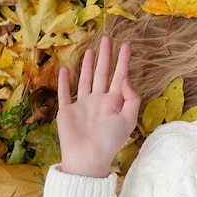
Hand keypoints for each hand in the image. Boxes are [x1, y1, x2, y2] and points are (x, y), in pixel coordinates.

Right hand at [57, 36, 140, 176]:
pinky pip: (65, 93)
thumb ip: (132, 98)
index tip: (126, 45)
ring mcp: (83, 105)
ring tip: (91, 50)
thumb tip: (126, 78)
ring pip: (85, 80)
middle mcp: (99, 100)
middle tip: (107, 38)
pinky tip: (65, 69)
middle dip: (106, 56)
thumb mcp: (129, 119)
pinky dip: (64, 81)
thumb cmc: (111, 141)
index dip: (124, 60)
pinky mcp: (68, 111)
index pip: (120, 75)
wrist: (88, 158)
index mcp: (115, 102)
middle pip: (103, 73)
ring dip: (87, 65)